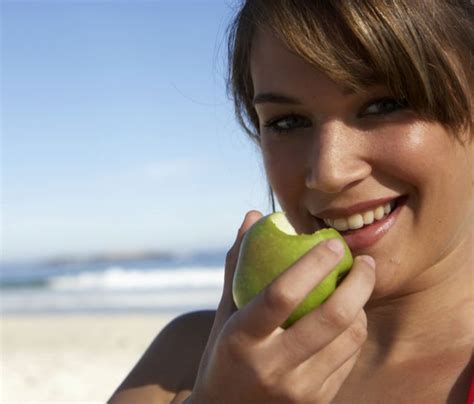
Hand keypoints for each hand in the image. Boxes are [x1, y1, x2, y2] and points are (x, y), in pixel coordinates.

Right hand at [188, 210, 375, 402]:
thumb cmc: (224, 353)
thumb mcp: (224, 311)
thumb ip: (239, 262)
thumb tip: (254, 216)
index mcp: (242, 338)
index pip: (282, 294)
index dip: (312, 264)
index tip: (332, 242)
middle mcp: (271, 366)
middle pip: (331, 318)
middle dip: (358, 282)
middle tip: (364, 262)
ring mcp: (298, 389)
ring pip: (349, 338)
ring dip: (361, 305)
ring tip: (356, 287)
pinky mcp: (317, 402)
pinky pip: (350, 358)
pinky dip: (355, 330)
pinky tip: (349, 316)